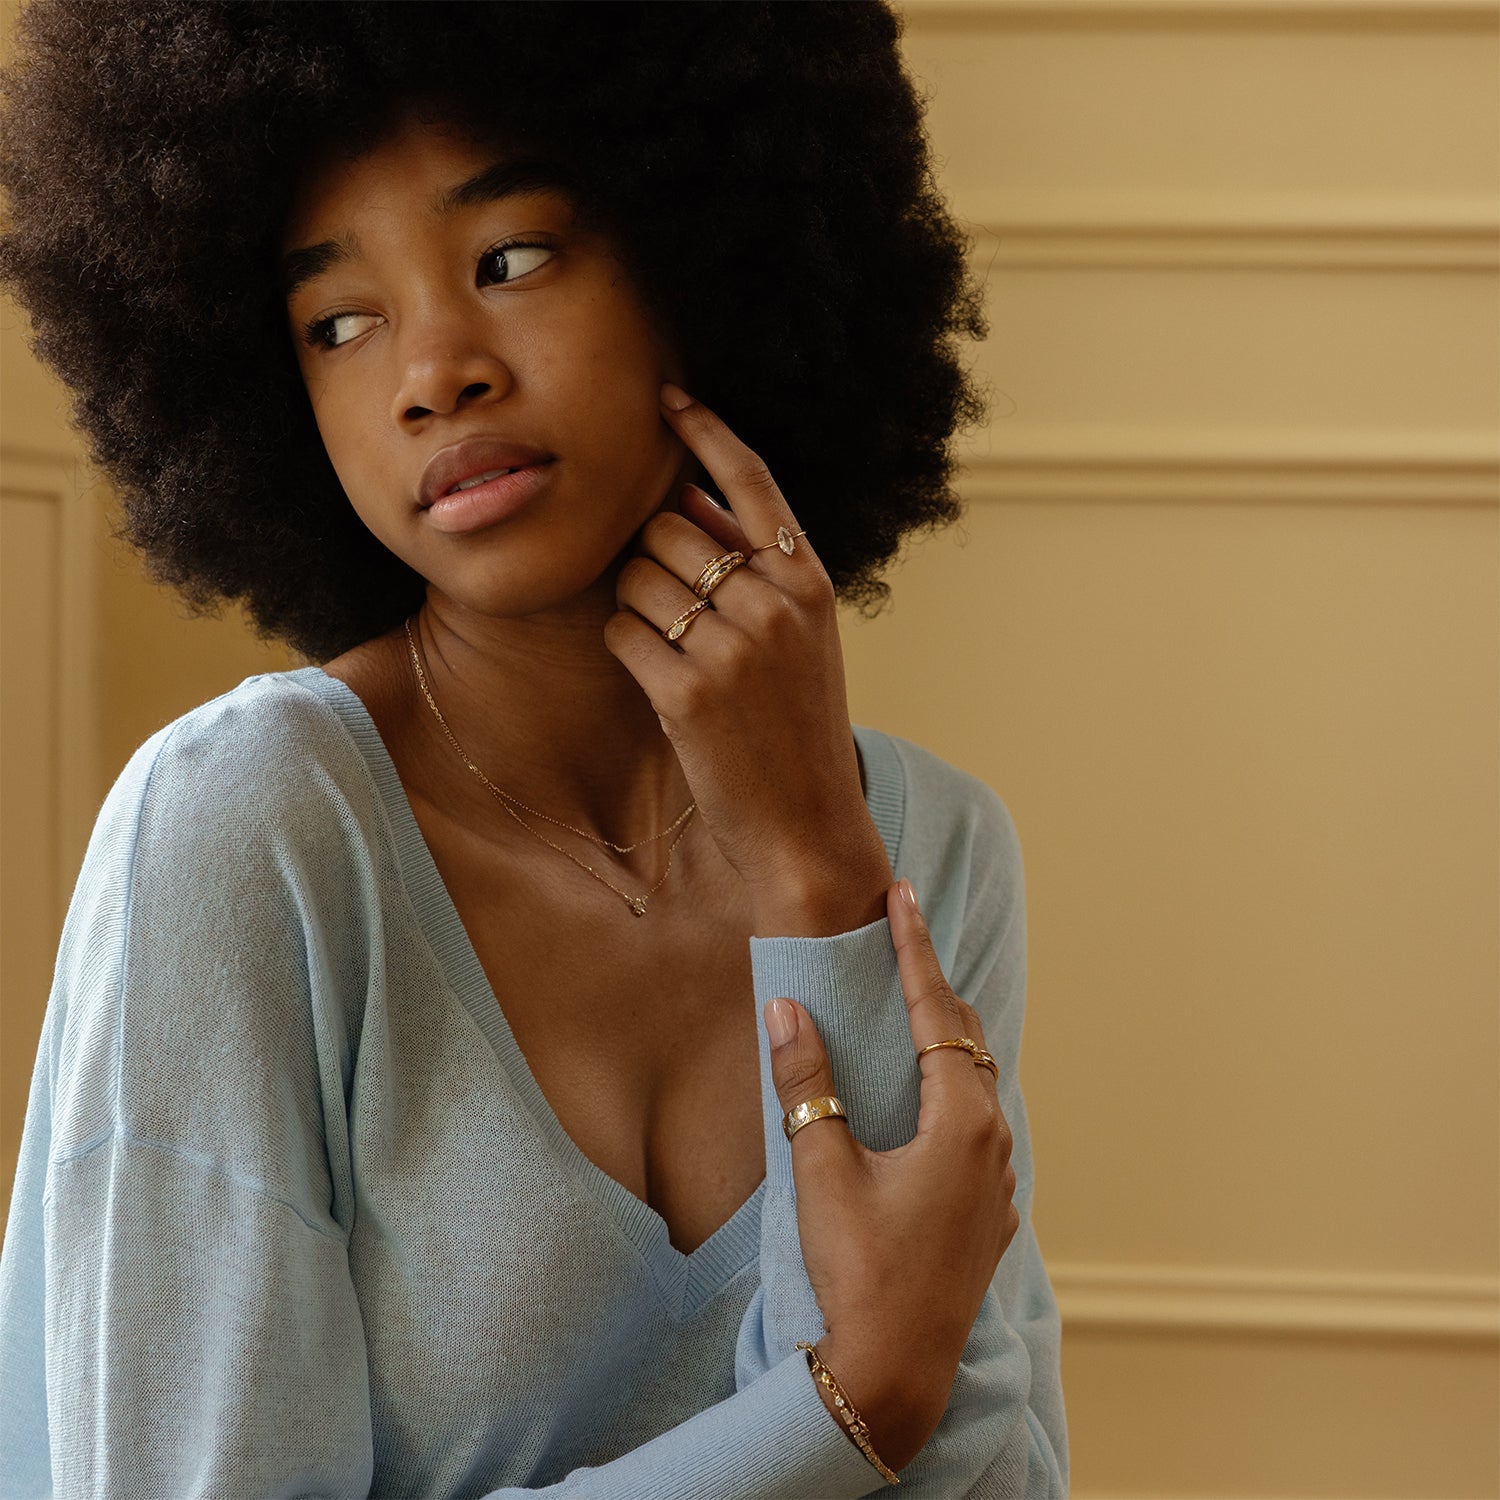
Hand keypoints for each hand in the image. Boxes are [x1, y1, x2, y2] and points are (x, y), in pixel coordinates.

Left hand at [603, 385, 892, 935]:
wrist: (809, 827)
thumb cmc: (796, 730)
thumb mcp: (801, 641)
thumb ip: (756, 571)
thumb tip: (690, 502)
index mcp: (809, 582)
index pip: (752, 480)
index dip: (705, 431)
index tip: (667, 399)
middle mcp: (776, 603)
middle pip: (667, 529)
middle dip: (652, 562)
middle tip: (676, 617)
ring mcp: (735, 647)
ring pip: (636, 578)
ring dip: (635, 608)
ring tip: (674, 655)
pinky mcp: (690, 693)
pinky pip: (621, 633)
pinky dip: (626, 652)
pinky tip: (657, 686)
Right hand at [766, 880, 1020, 1471]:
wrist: (895, 1373)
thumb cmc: (858, 1270)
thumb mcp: (822, 1170)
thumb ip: (806, 1084)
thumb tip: (785, 1009)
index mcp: (962, 1122)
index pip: (935, 1012)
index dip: (915, 949)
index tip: (902, 894)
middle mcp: (995, 1142)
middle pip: (968, 1040)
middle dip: (933, 987)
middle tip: (905, 937)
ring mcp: (1000, 1181)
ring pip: (979, 1084)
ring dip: (946, 1040)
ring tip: (914, 1006)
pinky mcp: (990, 1212)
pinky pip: (979, 1124)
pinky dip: (953, 1089)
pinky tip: (927, 1097)